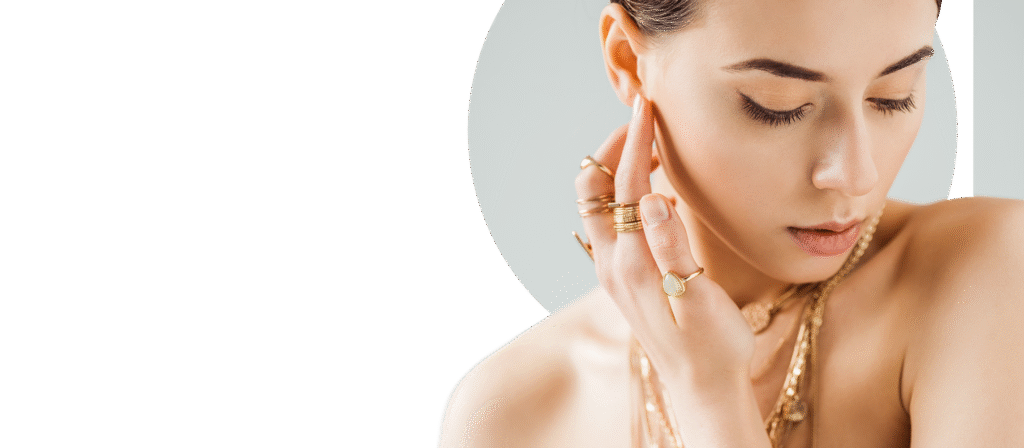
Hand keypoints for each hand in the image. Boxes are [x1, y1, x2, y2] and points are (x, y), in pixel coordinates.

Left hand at [575, 95, 754, 388]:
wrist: (701, 387)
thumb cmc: (710, 345)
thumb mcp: (697, 298)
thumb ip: (672, 248)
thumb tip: (652, 200)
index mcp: (631, 261)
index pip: (627, 184)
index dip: (637, 140)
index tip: (647, 106)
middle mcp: (611, 263)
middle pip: (596, 187)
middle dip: (615, 147)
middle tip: (646, 121)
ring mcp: (611, 271)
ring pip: (597, 204)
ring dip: (617, 169)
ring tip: (650, 147)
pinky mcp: (620, 278)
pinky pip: (609, 222)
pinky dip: (623, 194)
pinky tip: (655, 193)